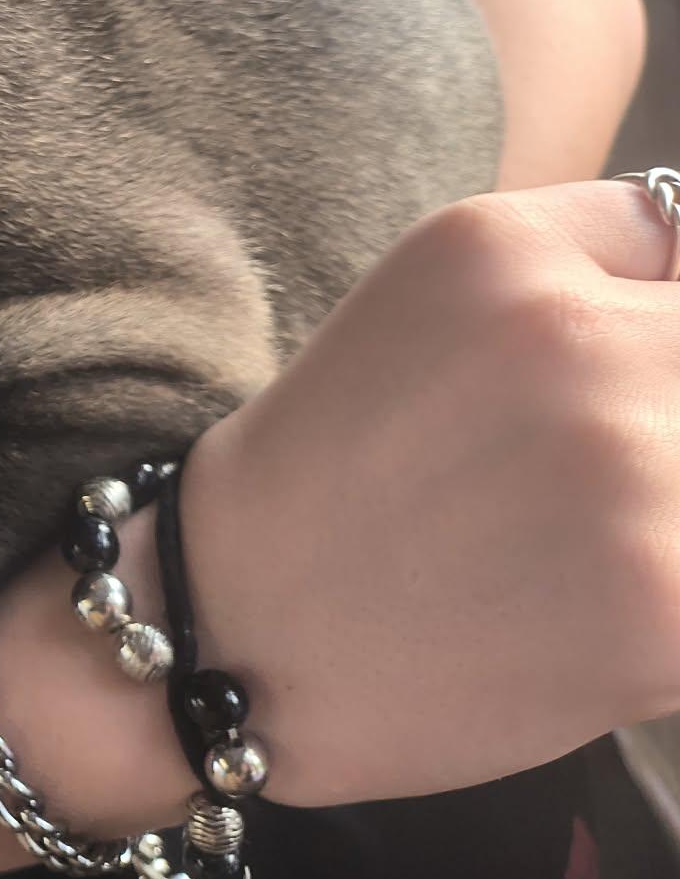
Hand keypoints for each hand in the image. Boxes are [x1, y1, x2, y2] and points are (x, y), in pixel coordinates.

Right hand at [184, 181, 679, 807]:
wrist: (241, 630)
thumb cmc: (341, 468)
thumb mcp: (428, 300)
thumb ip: (586, 263)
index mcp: (498, 249)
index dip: (648, 322)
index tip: (604, 383)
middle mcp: (569, 338)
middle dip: (660, 413)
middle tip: (569, 471)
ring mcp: (630, 471)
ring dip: (670, 501)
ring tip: (579, 538)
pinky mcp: (670, 602)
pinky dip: (673, 591)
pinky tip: (598, 605)